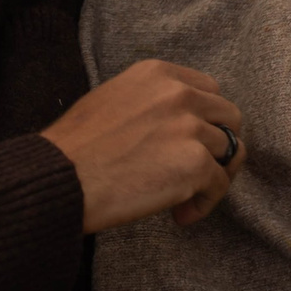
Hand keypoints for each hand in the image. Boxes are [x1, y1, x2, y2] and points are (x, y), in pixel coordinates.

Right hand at [42, 60, 246, 232]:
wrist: (60, 176)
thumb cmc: (74, 148)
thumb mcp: (111, 99)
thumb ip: (149, 103)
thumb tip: (171, 127)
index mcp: (158, 74)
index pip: (208, 89)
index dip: (206, 118)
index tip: (194, 140)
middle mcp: (180, 94)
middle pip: (229, 116)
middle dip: (220, 144)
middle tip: (201, 170)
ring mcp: (191, 127)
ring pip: (230, 151)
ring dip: (213, 176)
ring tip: (187, 198)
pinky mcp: (196, 163)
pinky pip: (218, 185)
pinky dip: (204, 204)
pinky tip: (180, 216)